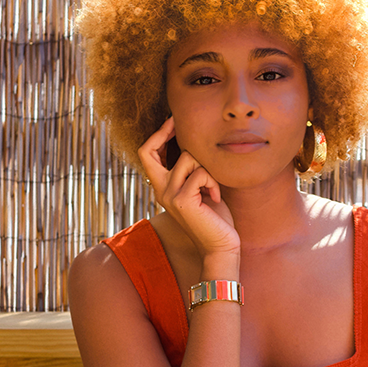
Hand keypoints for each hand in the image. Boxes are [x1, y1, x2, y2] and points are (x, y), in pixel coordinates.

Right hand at [138, 118, 239, 257]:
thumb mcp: (200, 188)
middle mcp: (160, 190)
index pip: (147, 154)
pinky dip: (213, 182)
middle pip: (148, 151)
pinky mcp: (182, 200)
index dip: (157, 134)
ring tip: (212, 187)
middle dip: (165, 132)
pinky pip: (201, 172)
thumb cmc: (215, 216)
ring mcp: (168, 195)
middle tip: (179, 122)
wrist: (220, 245)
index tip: (173, 120)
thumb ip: (192, 170)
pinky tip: (215, 197)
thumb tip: (195, 144)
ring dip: (207, 168)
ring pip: (189, 158)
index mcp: (162, 187)